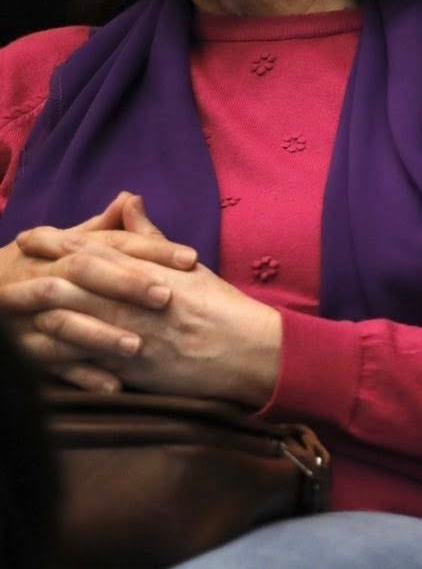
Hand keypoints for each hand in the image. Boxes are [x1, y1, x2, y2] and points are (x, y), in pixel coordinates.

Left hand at [0, 230, 280, 404]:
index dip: (57, 242)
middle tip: (8, 265)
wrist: (250, 351)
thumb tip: (128, 202)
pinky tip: (38, 349)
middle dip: (37, 272)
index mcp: (153, 271)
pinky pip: (90, 359)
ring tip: (14, 305)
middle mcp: (139, 298)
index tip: (30, 236)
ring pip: (77, 318)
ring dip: (41, 311)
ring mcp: (135, 333)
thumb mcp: (188, 267)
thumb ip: (151, 237)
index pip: (97, 249)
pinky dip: (61, 354)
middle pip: (77, 281)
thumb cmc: (222, 307)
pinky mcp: (134, 366)